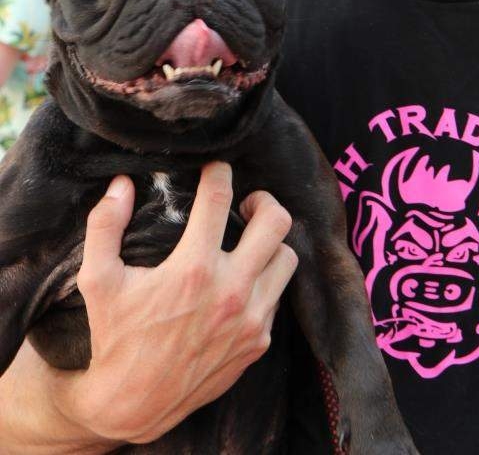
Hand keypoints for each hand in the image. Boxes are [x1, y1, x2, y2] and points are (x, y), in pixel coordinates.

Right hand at [58, 162, 296, 444]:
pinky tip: (244, 280)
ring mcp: (250, 319)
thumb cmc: (115, 336)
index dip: (219, 172)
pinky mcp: (258, 342)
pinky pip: (278, 297)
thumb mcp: (98, 279)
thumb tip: (122, 183)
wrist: (133, 403)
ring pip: (287, 258)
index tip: (215, 168)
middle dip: (263, 201)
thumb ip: (105, 225)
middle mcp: (231, 291)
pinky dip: (265, 281)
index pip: (220, 198)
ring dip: (271, 243)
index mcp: (194, 269)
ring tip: (251, 241)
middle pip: (276, 222)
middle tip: (247, 204)